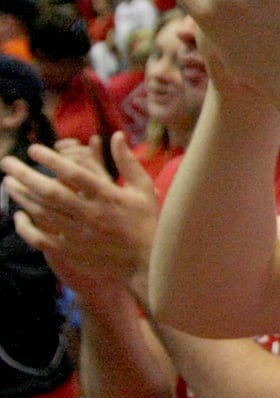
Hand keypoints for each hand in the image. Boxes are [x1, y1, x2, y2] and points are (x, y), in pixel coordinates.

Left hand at [1, 133, 157, 295]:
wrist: (147, 262)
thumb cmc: (145, 222)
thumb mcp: (144, 189)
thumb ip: (128, 162)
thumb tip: (116, 135)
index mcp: (108, 197)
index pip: (74, 174)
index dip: (51, 159)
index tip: (33, 149)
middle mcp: (91, 214)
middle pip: (50, 192)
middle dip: (24, 175)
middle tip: (6, 162)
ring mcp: (79, 234)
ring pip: (41, 212)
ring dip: (21, 196)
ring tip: (8, 182)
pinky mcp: (72, 250)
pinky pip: (40, 239)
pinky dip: (25, 227)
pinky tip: (18, 215)